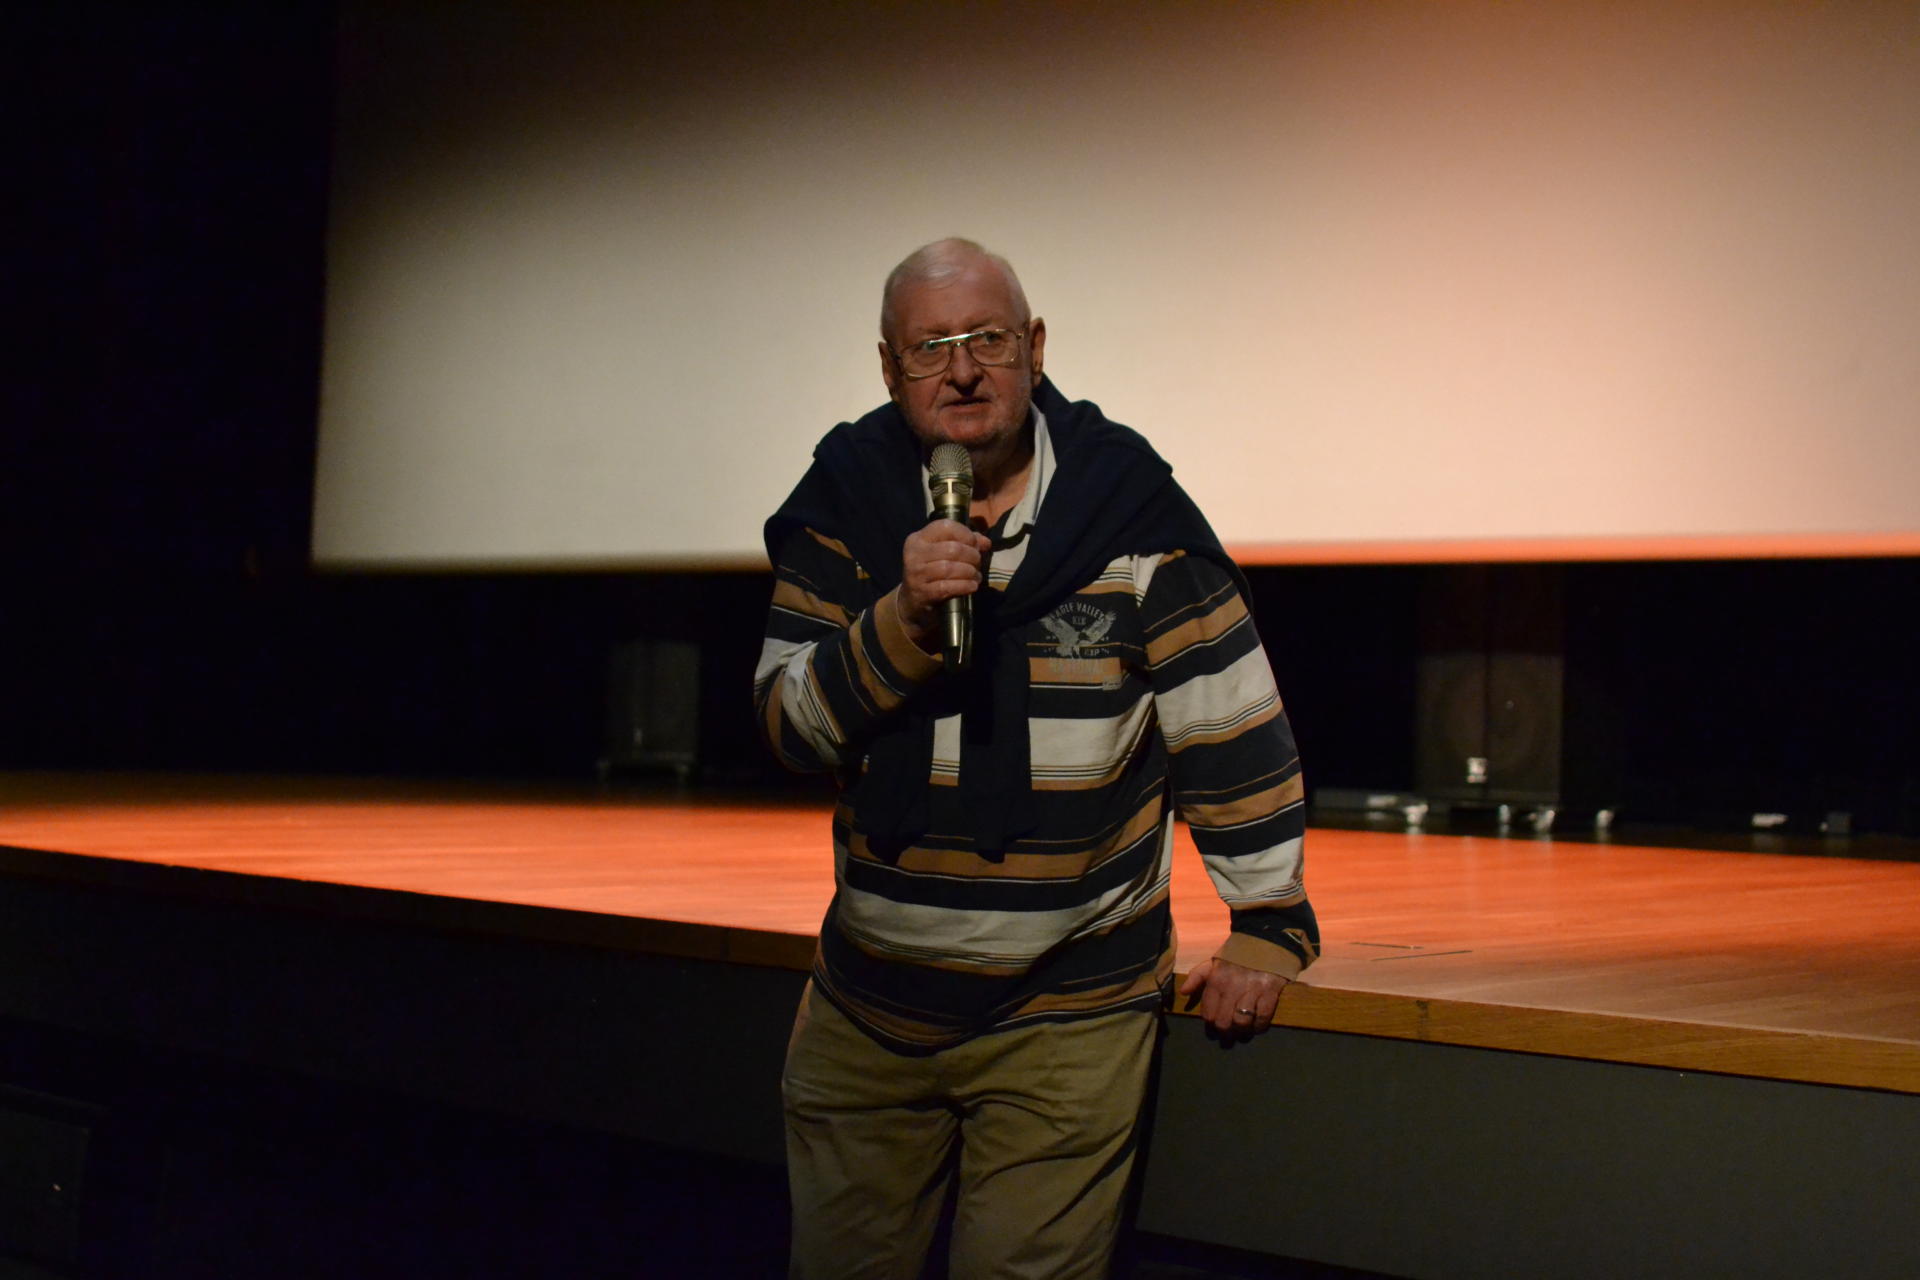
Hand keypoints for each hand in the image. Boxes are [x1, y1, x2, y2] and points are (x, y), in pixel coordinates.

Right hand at [897, 519, 990, 650]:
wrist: (912, 600)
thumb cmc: (932, 571)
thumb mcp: (942, 552)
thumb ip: (964, 542)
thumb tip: (985, 542)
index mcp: (919, 539)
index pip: (946, 526)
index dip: (966, 534)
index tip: (975, 544)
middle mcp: (915, 554)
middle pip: (952, 549)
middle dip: (972, 556)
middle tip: (978, 562)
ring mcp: (916, 574)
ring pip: (950, 568)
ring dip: (970, 572)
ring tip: (976, 576)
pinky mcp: (923, 592)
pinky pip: (948, 587)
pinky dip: (964, 586)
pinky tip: (972, 586)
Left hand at [1178, 956, 1291, 1039]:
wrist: (1265, 940)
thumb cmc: (1236, 955)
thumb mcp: (1213, 962)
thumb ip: (1197, 976)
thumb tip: (1183, 992)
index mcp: (1216, 980)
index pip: (1208, 1012)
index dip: (1210, 1021)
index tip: (1215, 1022)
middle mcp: (1232, 986)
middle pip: (1223, 1021)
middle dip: (1225, 1030)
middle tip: (1228, 1031)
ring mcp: (1252, 990)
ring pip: (1241, 1022)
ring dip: (1241, 1030)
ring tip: (1241, 1029)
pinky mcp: (1270, 992)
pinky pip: (1262, 1017)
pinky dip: (1259, 1026)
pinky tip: (1256, 1026)